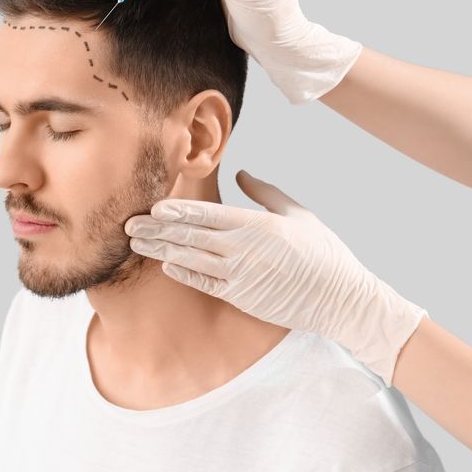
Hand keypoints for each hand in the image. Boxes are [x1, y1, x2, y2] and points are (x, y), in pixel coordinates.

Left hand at [123, 170, 426, 385]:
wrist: (341, 299)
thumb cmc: (324, 253)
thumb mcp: (298, 214)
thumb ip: (265, 193)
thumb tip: (242, 172)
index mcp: (256, 224)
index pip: (206, 214)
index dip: (176, 209)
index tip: (153, 206)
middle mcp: (243, 248)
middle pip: (189, 235)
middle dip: (157, 229)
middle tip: (130, 223)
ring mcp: (239, 275)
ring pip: (189, 258)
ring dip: (160, 249)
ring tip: (136, 243)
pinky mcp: (240, 297)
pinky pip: (203, 282)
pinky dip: (182, 272)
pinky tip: (164, 264)